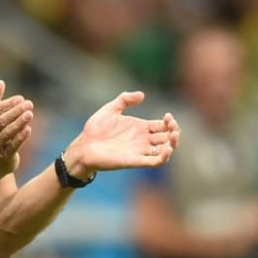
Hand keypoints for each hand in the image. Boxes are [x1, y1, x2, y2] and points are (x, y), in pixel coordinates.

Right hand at [0, 80, 32, 177]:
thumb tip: (0, 82)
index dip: (7, 104)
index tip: (20, 98)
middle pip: (2, 121)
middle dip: (15, 112)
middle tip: (28, 104)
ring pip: (7, 133)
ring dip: (19, 123)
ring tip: (30, 114)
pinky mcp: (5, 155)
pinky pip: (13, 146)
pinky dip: (20, 138)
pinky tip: (29, 129)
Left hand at [64, 91, 180, 177]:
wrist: (84, 146)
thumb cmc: (95, 129)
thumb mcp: (111, 109)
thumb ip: (125, 100)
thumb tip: (142, 95)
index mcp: (139, 128)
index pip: (161, 126)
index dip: (169, 122)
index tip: (168, 116)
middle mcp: (142, 140)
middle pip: (166, 137)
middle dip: (174, 131)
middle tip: (173, 125)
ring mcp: (140, 151)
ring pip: (164, 150)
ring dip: (173, 144)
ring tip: (173, 135)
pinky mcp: (135, 161)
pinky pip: (154, 162)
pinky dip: (163, 157)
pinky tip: (167, 148)